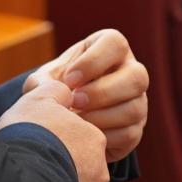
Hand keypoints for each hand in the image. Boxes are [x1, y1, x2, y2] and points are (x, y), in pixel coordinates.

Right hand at [0, 81, 108, 181]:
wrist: (20, 180)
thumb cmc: (29, 135)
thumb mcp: (39, 99)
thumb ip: (56, 91)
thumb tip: (66, 91)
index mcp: (94, 140)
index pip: (79, 138)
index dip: (57, 139)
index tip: (38, 142)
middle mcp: (98, 171)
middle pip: (80, 167)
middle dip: (61, 167)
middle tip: (33, 166)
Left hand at [24, 30, 147, 161]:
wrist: (64, 120)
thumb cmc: (57, 88)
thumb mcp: (46, 79)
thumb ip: (42, 82)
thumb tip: (51, 91)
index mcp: (110, 48)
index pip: (115, 43)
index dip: (93, 61)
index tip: (69, 79)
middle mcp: (132, 71)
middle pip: (137, 76)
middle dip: (102, 92)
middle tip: (75, 102)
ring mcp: (138, 101)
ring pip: (136, 108)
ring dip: (102, 117)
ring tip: (77, 120)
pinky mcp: (136, 128)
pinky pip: (130, 134)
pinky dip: (105, 137)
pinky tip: (86, 136)